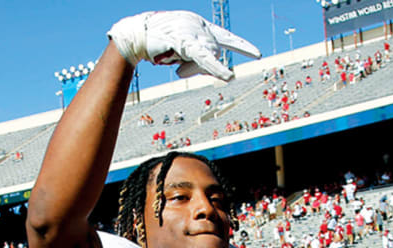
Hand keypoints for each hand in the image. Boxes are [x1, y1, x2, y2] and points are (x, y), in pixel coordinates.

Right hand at [108, 11, 260, 81]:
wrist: (135, 34)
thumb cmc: (159, 43)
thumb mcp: (183, 53)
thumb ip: (199, 62)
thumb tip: (213, 72)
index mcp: (201, 26)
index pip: (226, 37)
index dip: (242, 46)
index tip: (258, 55)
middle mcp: (199, 25)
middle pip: (214, 54)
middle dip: (202, 67)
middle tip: (181, 69)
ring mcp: (192, 31)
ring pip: (207, 58)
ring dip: (192, 68)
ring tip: (174, 62)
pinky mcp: (184, 41)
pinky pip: (204, 58)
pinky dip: (216, 69)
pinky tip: (230, 78)